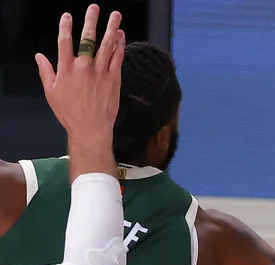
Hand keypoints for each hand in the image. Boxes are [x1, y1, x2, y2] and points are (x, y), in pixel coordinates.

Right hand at [35, 5, 124, 142]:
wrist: (91, 128)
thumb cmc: (70, 113)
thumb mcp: (51, 92)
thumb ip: (46, 71)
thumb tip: (39, 56)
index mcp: (66, 68)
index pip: (64, 40)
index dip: (66, 26)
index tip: (68, 16)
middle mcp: (84, 67)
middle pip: (88, 38)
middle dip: (91, 20)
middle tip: (95, 8)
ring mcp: (101, 72)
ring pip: (107, 45)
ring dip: (111, 28)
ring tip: (116, 16)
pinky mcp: (114, 79)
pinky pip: (117, 58)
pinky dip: (120, 45)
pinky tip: (121, 36)